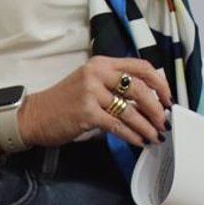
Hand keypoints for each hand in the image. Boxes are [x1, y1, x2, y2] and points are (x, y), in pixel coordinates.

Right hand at [15, 57, 172, 149]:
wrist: (35, 115)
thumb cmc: (65, 102)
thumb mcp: (90, 83)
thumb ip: (115, 85)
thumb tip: (148, 100)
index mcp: (102, 63)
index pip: (140, 66)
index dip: (160, 83)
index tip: (168, 98)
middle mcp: (98, 73)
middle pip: (140, 88)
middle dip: (157, 107)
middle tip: (164, 121)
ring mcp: (91, 92)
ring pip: (130, 109)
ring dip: (147, 125)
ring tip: (156, 135)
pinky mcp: (87, 112)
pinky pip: (118, 125)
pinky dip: (132, 134)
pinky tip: (139, 141)